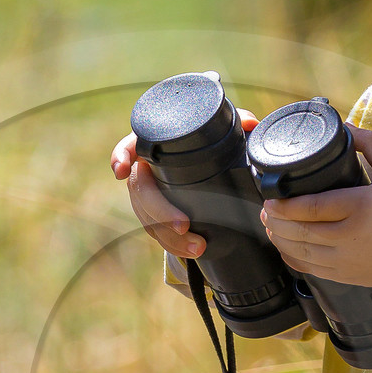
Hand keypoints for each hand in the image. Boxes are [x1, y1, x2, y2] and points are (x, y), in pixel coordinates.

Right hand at [109, 112, 258, 263]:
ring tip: (197, 248)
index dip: (120, 156)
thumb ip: (238, 120)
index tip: (122, 170)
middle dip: (160, 212)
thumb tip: (251, 123)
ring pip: (148, 218)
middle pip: (140, 192)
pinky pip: (157, 232)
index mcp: (154, 144)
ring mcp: (147, 196)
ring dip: (169, 237)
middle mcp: (145, 169)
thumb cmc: (210, 144)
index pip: (129, 145)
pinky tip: (190, 251)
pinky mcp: (155, 216)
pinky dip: (173, 244)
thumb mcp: (223, 132)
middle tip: (184, 226)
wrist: (208, 168)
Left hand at [260, 126, 371, 310]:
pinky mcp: (344, 276)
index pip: (310, 207)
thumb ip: (371, 144)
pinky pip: (308, 269)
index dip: (284, 205)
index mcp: (360, 207)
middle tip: (266, 209)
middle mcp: (349, 236)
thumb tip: (345, 127)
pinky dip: (291, 257)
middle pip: (298, 230)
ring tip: (270, 224)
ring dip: (279, 238)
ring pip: (299, 251)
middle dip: (276, 220)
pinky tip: (285, 246)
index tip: (271, 197)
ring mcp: (345, 260)